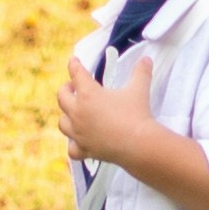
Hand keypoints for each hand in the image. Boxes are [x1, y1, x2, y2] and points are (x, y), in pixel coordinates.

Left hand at [58, 51, 157, 168]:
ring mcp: (79, 133)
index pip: (76, 74)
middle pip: (62, 97)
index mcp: (88, 94)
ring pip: (63, 123)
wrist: (139, 145)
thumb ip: (141, 72)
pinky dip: (73, 144)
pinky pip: (72, 148)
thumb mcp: (139, 89)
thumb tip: (146, 59)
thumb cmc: (137, 115)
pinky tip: (78, 141)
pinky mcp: (85, 150)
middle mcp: (78, 113)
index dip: (74, 65)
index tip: (74, 61)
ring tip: (73, 112)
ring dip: (66, 115)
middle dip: (66, 89)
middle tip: (72, 86)